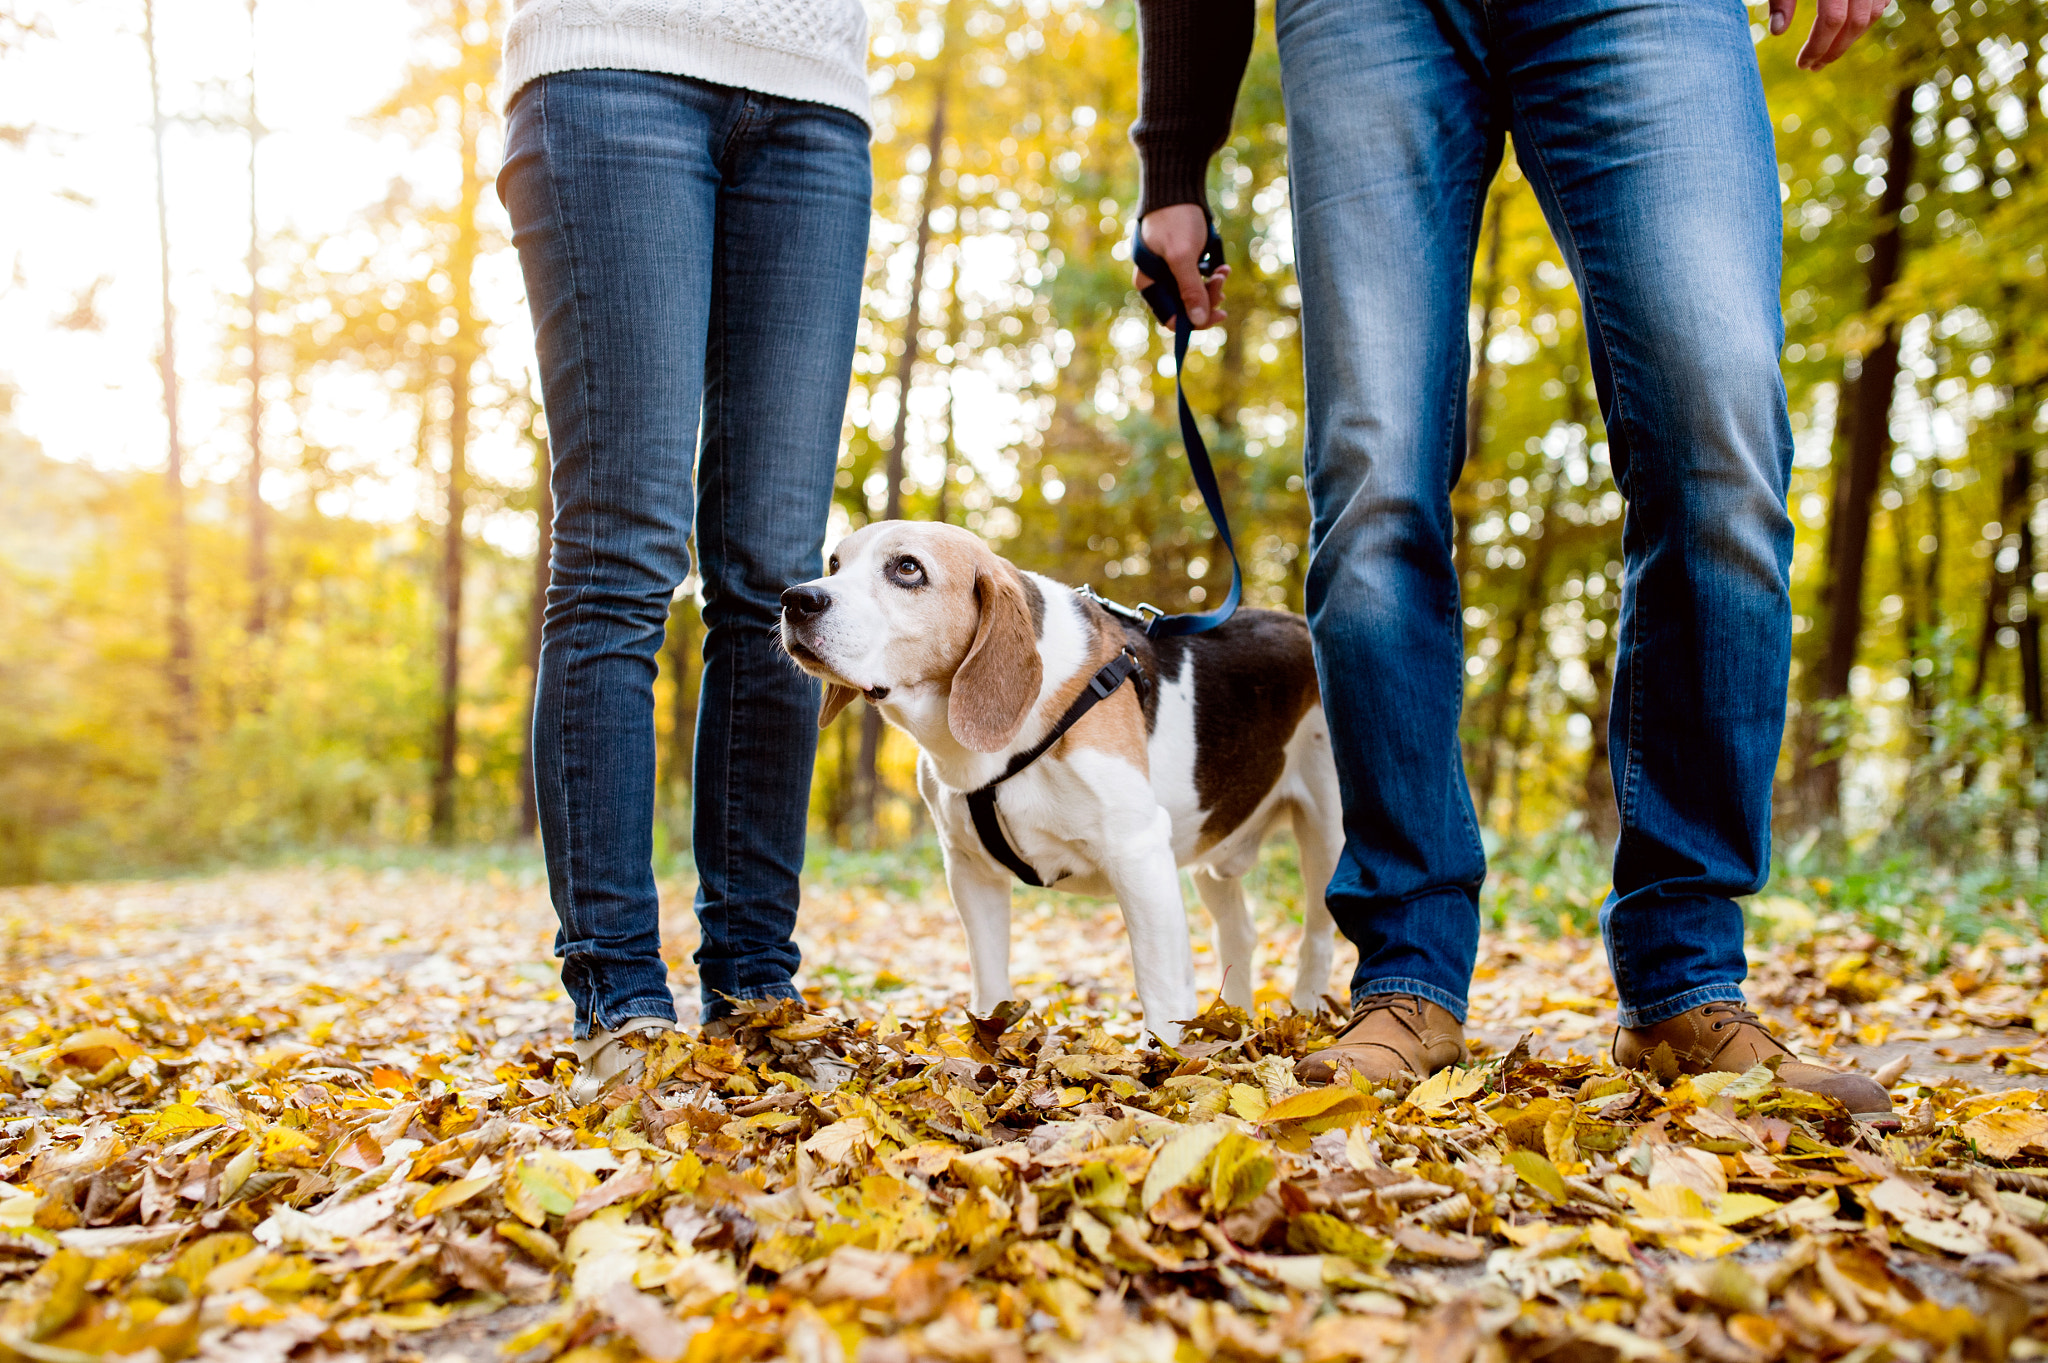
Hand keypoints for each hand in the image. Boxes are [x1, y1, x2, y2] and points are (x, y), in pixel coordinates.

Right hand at [1135, 204, 1229, 329]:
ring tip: (1223, 272)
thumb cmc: (1174, 219)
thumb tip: (1198, 321)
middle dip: (1207, 299)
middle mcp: (1157, 280)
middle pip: (1185, 307)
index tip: (1218, 315)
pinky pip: (1198, 279)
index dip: (1194, 321)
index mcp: (1149, 283)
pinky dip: (1212, 276)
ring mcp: (1169, 271)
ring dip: (1212, 287)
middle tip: (1221, 283)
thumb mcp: (1183, 256)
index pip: (1171, 317)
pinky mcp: (1182, 261)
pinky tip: (1222, 267)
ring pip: (1194, 294)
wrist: (1177, 188)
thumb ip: (1189, 290)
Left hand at [1770, 0, 1889, 69]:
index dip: (1817, 46)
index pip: (1832, 20)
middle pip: (1855, 22)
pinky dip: (1864, 20)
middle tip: (1814, 66)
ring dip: (1851, 38)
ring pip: (1872, 14)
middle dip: (1835, 49)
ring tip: (1828, 53)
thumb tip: (1777, 31)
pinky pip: (1880, 2)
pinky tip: (1845, 32)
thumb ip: (1782, 0)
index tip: (1802, 65)